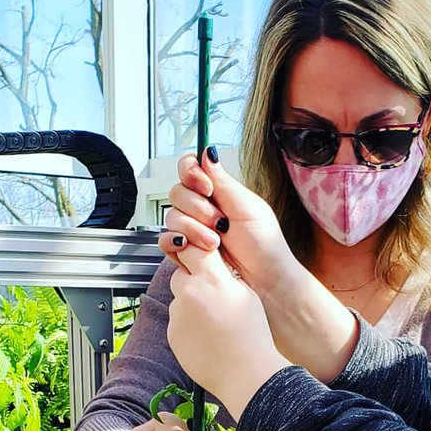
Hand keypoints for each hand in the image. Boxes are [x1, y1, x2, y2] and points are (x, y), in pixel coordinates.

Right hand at [159, 149, 294, 293]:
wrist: (265, 279)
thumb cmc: (264, 243)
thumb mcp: (247, 207)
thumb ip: (224, 181)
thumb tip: (209, 151)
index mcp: (217, 191)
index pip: (188, 168)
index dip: (191, 173)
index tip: (207, 188)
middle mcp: (201, 208)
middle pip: (177, 193)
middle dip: (198, 209)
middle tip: (220, 223)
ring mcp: (192, 229)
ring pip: (171, 217)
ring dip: (194, 230)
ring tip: (216, 243)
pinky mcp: (185, 251)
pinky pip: (165, 241)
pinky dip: (176, 243)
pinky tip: (193, 249)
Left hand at [167, 245, 291, 419]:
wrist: (245, 373)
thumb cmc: (252, 337)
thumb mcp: (247, 296)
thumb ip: (226, 277)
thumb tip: (214, 269)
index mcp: (211, 279)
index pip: (192, 248)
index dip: (196, 251)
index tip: (200, 256)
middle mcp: (190, 293)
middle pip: (180, 274)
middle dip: (192, 281)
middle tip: (212, 298)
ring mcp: (178, 314)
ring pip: (179, 300)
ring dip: (191, 306)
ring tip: (214, 325)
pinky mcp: (172, 334)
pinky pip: (177, 322)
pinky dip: (188, 327)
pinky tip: (208, 338)